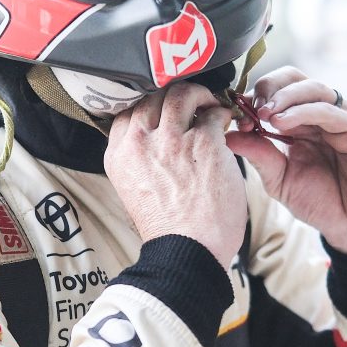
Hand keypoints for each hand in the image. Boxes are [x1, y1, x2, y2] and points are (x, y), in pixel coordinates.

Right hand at [105, 83, 247, 268]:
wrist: (186, 252)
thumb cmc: (167, 229)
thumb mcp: (133, 190)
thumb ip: (139, 161)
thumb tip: (155, 143)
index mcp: (119, 155)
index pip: (126, 112)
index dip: (148, 106)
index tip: (163, 111)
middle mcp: (140, 142)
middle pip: (152, 96)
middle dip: (172, 94)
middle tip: (191, 103)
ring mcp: (171, 140)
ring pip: (181, 94)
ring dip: (199, 95)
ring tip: (210, 105)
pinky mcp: (203, 143)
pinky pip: (214, 113)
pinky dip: (222, 113)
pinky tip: (226, 122)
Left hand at [225, 66, 346, 254]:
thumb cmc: (321, 202)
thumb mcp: (278, 179)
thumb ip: (257, 155)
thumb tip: (227, 136)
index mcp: (300, 122)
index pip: (275, 92)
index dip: (253, 99)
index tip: (236, 118)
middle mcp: (320, 114)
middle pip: (292, 79)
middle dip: (268, 88)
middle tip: (252, 109)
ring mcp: (341, 118)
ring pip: (311, 87)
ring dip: (284, 97)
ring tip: (265, 114)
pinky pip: (329, 110)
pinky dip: (303, 111)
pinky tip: (283, 123)